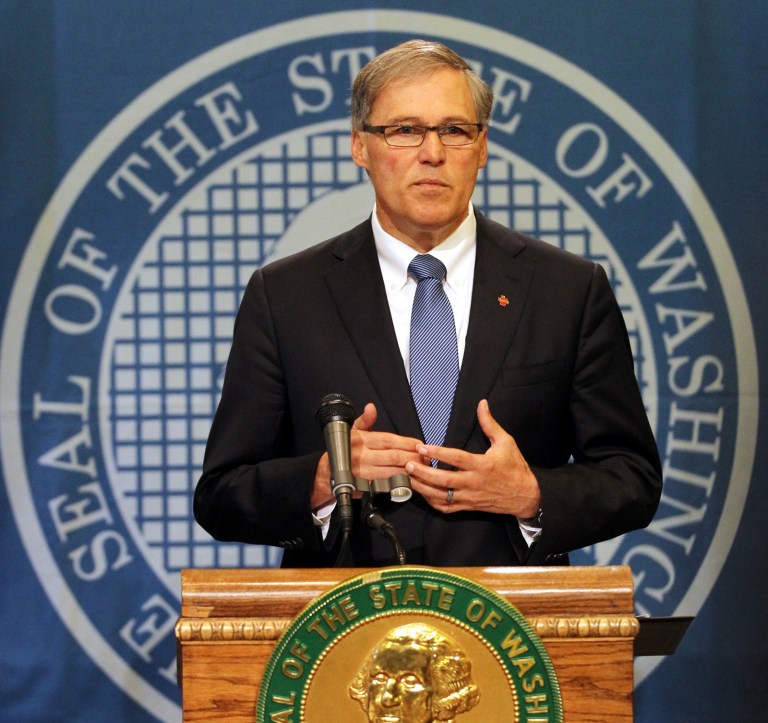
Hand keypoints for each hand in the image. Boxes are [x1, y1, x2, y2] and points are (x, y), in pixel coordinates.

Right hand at [311, 402, 425, 509]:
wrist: (327, 473)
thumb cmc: (344, 450)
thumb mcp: (351, 431)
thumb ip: (365, 420)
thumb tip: (371, 408)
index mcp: (361, 441)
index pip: (388, 440)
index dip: (406, 442)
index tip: (420, 444)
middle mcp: (362, 457)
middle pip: (393, 457)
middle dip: (412, 457)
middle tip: (426, 457)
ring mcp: (364, 473)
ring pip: (392, 472)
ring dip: (410, 470)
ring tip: (422, 467)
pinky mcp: (366, 487)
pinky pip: (387, 485)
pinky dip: (400, 483)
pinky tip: (411, 480)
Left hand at [405, 399, 540, 516]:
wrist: (525, 496)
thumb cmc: (515, 468)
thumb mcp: (506, 442)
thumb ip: (490, 424)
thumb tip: (482, 404)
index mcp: (483, 465)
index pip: (457, 459)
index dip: (438, 453)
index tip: (423, 447)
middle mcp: (474, 483)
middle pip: (444, 480)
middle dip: (424, 472)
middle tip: (407, 464)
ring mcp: (470, 497)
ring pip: (442, 496)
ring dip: (423, 487)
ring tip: (407, 478)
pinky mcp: (468, 506)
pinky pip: (446, 507)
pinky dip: (432, 502)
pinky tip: (422, 492)